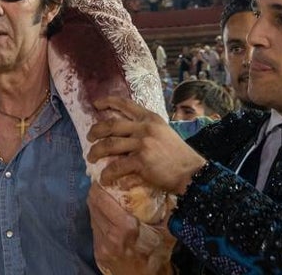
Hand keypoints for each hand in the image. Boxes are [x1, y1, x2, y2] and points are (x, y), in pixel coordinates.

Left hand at [86, 96, 206, 195]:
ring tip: (91, 158)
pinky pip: (117, 166)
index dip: (108, 102)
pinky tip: (105, 179)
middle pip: (111, 125)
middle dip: (95, 130)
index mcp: (150, 118)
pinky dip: (108, 174)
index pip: (125, 104)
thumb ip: (146, 129)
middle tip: (89, 137)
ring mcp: (142, 143)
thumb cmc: (179, 155)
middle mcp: (145, 127)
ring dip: (96, 152)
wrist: (192, 171)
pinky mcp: (141, 161)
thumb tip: (126, 134)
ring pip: (109, 145)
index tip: (96, 104)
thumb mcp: (164, 132)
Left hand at [87, 182, 175, 274]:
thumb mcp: (166, 233)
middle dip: (95, 192)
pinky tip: (105, 215)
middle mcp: (110, 236)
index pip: (101, 199)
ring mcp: (101, 245)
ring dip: (95, 205)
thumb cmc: (158, 255)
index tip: (104, 177)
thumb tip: (167, 188)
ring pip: (91, 216)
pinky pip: (94, 229)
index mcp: (126, 228)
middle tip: (102, 183)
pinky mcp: (98, 252)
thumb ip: (166, 210)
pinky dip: (97, 218)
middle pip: (93, 205)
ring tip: (102, 197)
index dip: (99, 185)